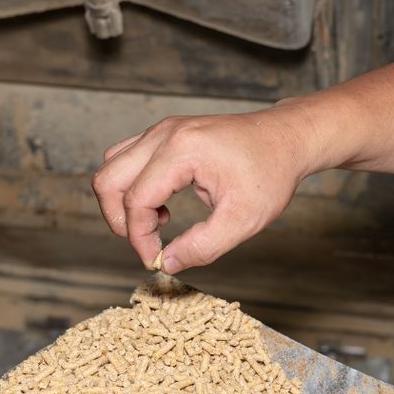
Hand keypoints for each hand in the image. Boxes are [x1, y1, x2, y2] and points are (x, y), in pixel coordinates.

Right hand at [91, 105, 319, 273]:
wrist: (286, 138)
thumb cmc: (271, 172)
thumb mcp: (244, 220)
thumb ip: (203, 247)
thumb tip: (166, 264)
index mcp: (182, 150)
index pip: (135, 200)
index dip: (139, 238)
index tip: (156, 259)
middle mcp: (164, 134)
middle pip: (107, 180)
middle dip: (119, 221)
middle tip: (147, 243)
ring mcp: (161, 129)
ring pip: (111, 167)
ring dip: (122, 202)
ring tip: (159, 221)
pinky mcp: (164, 133)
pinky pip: (125, 159)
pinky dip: (131, 187)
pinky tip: (163, 203)